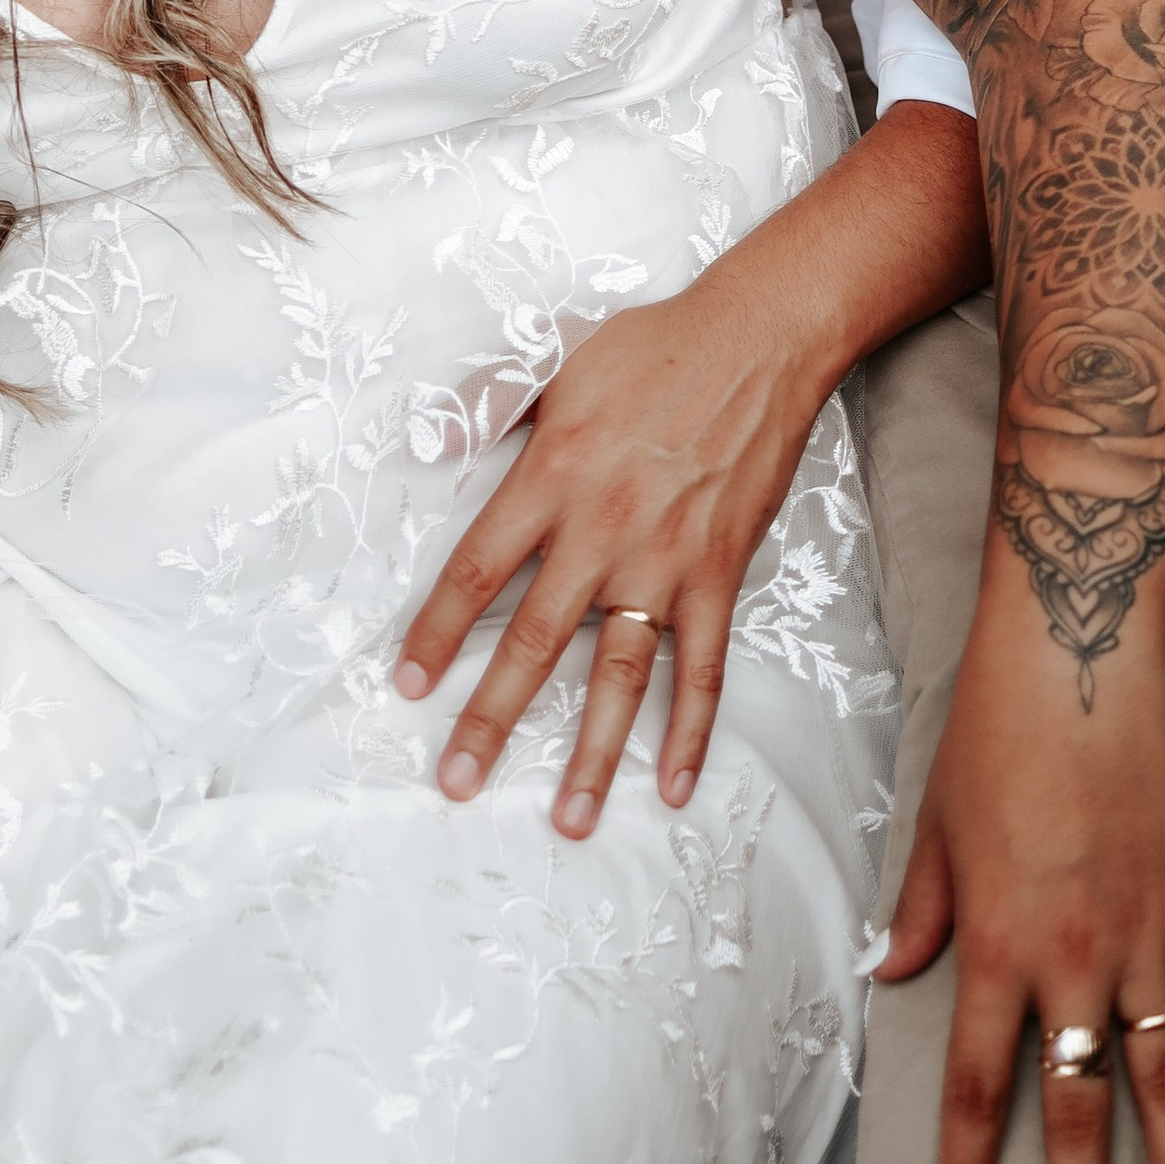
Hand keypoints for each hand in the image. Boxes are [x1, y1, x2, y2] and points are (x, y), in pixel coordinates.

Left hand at [392, 257, 830, 837]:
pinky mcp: (718, 575)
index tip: (409, 686)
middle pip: (535, 639)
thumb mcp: (557, 365)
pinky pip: (703, 668)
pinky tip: (678, 785)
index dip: (438, 631)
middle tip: (458, 782)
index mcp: (551, 476)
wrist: (755, 341)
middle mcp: (601, 530)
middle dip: (493, 717)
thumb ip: (494, 411)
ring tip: (570, 821)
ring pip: (619, 674)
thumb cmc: (651, 347)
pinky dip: (693, 730)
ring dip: (595, 753)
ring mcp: (665, 560)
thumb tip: (430, 445)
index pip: (479, 569)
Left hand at [876, 589, 1164, 1163]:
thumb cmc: (993, 732)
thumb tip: (885, 970)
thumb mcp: (936, 823)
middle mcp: (1073, 957)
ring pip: (1163, 1081)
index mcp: (997, 945)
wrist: (1075, 653)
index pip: (981, 1089)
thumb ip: (919, 909)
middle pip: (1079, 1109)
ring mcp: (1145, 934)